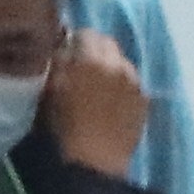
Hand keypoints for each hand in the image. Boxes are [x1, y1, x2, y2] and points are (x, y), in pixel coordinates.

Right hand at [40, 28, 147, 181]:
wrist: (94, 159)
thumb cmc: (62, 125)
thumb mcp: (48, 87)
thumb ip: (57, 61)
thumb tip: (64, 46)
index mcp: (91, 59)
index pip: (86, 33)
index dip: (74, 40)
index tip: (66, 51)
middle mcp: (118, 65)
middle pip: (108, 43)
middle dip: (94, 49)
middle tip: (81, 64)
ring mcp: (136, 83)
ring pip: (122, 62)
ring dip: (110, 65)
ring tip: (97, 83)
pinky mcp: (145, 100)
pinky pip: (133, 82)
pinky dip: (122, 84)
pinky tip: (111, 100)